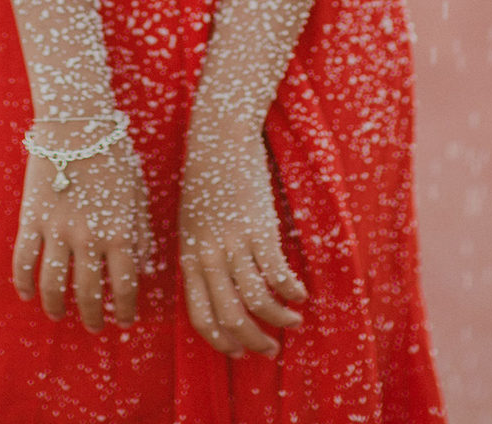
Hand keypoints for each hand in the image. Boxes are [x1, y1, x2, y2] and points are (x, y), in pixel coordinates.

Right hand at [13, 126, 151, 334]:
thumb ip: (141, 231)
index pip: (125, 285)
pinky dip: (24, 283)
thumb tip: (142, 266)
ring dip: (56, 307)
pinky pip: (24, 262)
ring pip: (54, 285)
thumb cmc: (112, 155)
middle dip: (92, 316)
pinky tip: (28, 294)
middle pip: (89, 293)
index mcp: (120, 230)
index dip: (126, 309)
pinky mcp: (32, 219)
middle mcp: (89, 236)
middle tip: (93, 326)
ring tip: (58, 315)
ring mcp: (57, 229)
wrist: (76, 124)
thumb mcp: (137, 192)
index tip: (124, 320)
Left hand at [179, 115, 306, 358]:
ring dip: (277, 320)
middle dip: (252, 341)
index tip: (238, 352)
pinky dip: (291, 292)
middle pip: (230, 317)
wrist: (218, 139)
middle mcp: (209, 256)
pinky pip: (277, 273)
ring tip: (292, 322)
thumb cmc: (205, 179)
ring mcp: (234, 243)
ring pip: (256, 301)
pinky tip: (301, 294)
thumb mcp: (191, 222)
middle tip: (269, 349)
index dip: (221, 341)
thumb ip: (200, 255)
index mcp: (190, 256)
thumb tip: (216, 288)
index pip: (201, 316)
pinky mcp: (259, 228)